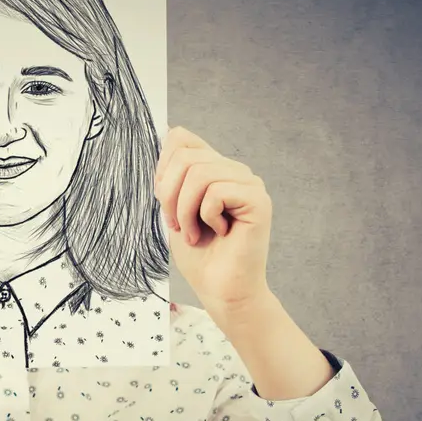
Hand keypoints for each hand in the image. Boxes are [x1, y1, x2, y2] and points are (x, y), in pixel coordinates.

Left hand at [154, 126, 273, 315]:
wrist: (220, 291)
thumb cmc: (199, 255)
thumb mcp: (175, 207)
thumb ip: (174, 173)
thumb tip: (170, 130)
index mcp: (214, 169)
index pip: (181, 138)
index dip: (163, 167)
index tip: (165, 202)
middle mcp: (234, 171)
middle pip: (185, 156)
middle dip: (169, 195)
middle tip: (177, 225)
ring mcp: (249, 183)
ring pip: (199, 172)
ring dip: (185, 210)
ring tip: (194, 233)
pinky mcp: (258, 200)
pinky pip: (216, 191)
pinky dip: (205, 216)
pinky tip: (219, 233)